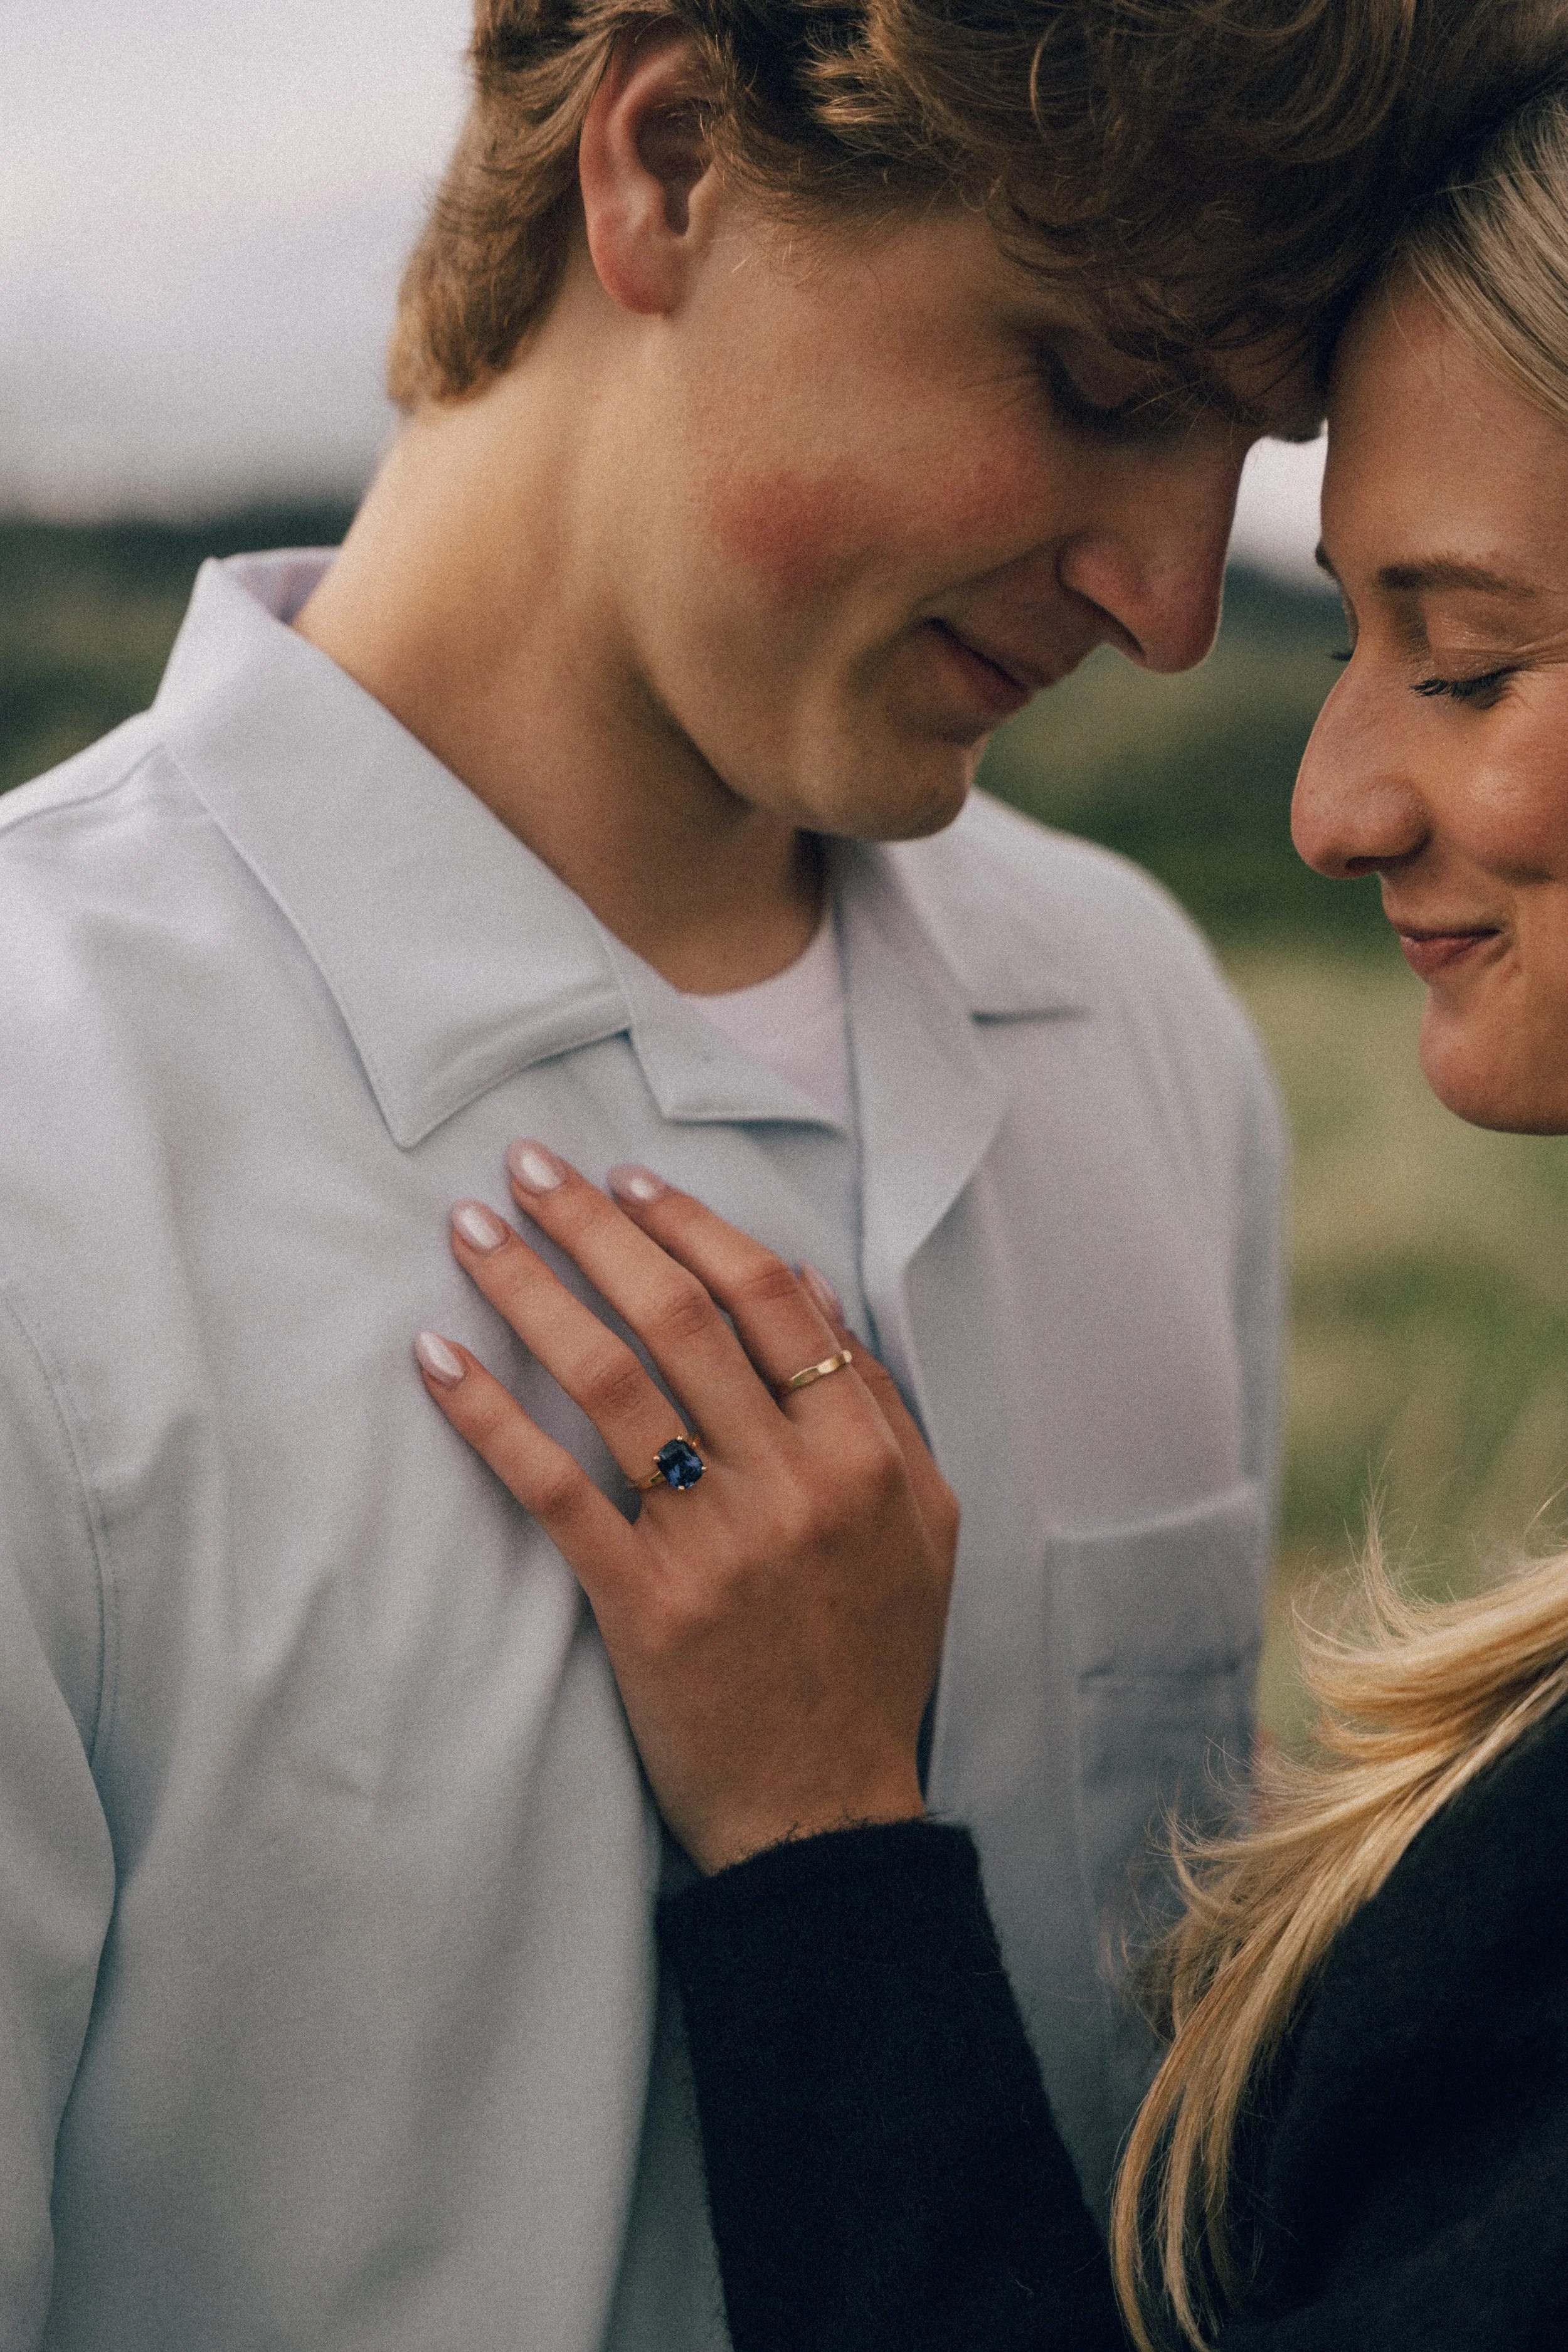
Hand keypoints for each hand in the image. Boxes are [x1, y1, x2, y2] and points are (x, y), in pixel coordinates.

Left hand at [414, 1143, 957, 1873]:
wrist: (827, 1811)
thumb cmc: (871, 1661)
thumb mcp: (920, 1523)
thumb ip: (874, 1402)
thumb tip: (807, 1284)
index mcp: (862, 1455)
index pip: (770, 1304)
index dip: (693, 1228)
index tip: (628, 1179)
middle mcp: (793, 1484)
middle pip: (682, 1320)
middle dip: (597, 1229)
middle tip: (529, 1166)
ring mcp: (716, 1544)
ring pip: (614, 1384)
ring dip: (536, 1294)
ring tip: (472, 1230)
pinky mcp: (642, 1606)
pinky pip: (555, 1489)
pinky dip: (492, 1418)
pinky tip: (438, 1360)